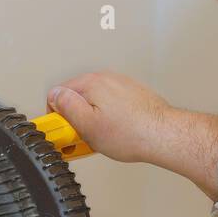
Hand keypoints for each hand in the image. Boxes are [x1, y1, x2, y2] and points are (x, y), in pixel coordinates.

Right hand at [47, 71, 217, 198]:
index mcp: (91, 83)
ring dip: (91, 119)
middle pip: (76, 97)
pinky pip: (109, 105)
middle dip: (75, 118)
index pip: (58, 93)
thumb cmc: (130, 133)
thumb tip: (54, 96)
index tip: (64, 131)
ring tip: (100, 138)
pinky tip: (114, 133)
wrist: (163, 134)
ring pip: (93, 102)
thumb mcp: (87, 125)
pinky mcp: (131, 94)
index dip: (57, 116)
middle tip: (82, 138)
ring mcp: (120, 85)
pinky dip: (107, 118)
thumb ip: (66, 107)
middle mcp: (106, 78)